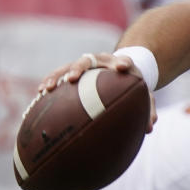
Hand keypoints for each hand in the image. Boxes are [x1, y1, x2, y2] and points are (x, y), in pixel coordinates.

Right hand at [37, 53, 156, 132]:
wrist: (122, 67)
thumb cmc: (132, 84)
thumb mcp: (143, 94)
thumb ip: (148, 109)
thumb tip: (149, 128)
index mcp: (121, 63)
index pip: (124, 61)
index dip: (123, 63)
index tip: (122, 67)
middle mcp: (100, 61)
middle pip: (89, 60)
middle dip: (80, 68)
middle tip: (73, 78)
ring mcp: (85, 65)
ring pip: (68, 67)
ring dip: (57, 76)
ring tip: (47, 88)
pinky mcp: (73, 70)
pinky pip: (58, 75)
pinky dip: (50, 82)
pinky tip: (39, 95)